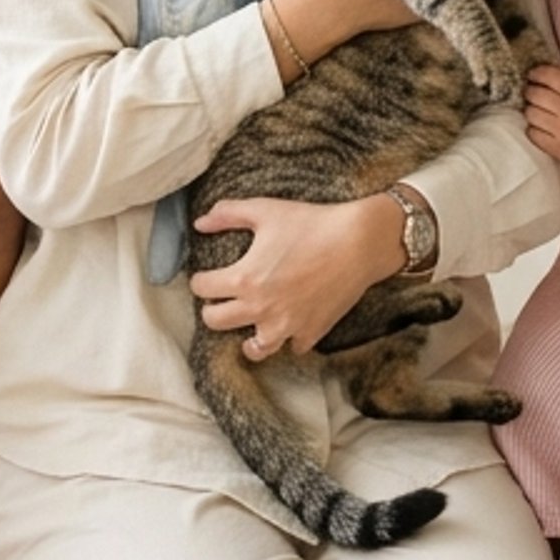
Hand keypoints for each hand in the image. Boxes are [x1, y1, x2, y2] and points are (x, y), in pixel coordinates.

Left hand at [191, 194, 399, 360]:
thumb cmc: (312, 223)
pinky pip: (293, 347)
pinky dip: (289, 339)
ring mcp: (287, 325)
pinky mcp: (312, 332)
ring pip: (254, 349)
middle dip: (213, 310)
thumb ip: (228, 214)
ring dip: (247, 337)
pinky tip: (288, 326)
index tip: (205, 277)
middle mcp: (260, 308)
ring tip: (249, 326)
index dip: (200, 280)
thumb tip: (200, 223)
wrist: (359, 242)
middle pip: (216, 322)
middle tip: (221, 300)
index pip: (202, 288)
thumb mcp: (266, 211)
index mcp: (244, 278)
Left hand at [523, 64, 559, 176]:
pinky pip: (533, 134)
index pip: (549, 77)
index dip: (537, 73)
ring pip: (531, 114)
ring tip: (537, 110)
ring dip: (530, 109)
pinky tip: (540, 127)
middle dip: (530, 90)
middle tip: (532, 92)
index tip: (533, 75)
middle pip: (535, 94)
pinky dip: (533, 129)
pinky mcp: (557, 149)